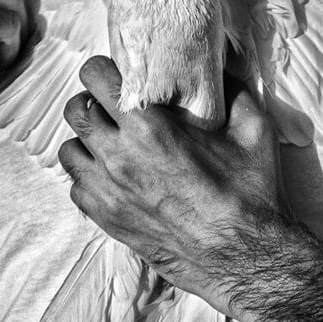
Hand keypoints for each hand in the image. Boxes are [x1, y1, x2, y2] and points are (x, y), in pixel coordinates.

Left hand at [58, 55, 286, 318]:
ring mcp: (108, 190)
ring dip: (87, 140)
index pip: (96, 77)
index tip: (120, 75)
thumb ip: (234, 89)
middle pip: (75, 109)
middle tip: (114, 106)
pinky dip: (89, 176)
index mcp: (150, 127)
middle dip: (92, 101)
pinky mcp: (107, 218)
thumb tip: (221, 63)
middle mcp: (119, 156)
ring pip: (69, 148)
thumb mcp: (254, 129)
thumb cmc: (251, 194)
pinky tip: (114, 175)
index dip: (105, 70)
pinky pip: (76, 186)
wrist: (243, 258)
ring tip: (111, 142)